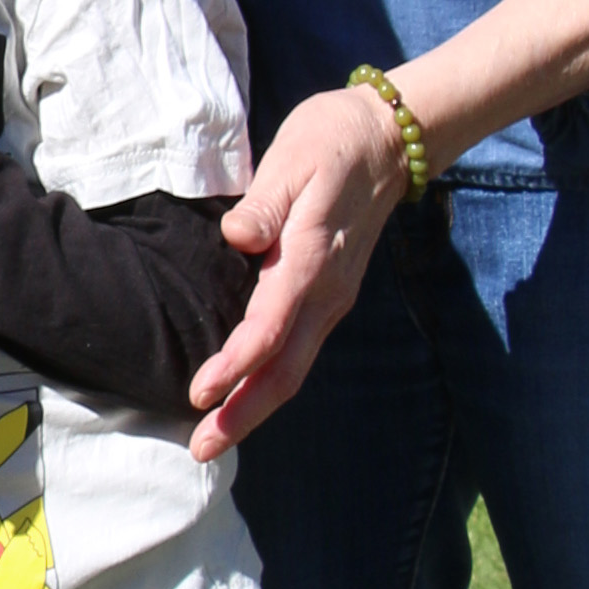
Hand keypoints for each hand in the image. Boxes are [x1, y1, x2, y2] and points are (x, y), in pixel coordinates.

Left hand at [186, 79, 413, 460]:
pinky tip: (243, 399)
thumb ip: (265, 203)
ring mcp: (331, 299)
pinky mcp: (328, 297)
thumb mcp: (294, 157)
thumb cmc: (333, 141)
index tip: (201, 393)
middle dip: (243, 414)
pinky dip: (268, 383)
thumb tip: (240, 236)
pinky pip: (298, 352)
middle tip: (200, 450)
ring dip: (254, 407)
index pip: (270, 328)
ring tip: (212, 439)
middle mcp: (326, 292)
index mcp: (312, 260)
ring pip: (293, 368)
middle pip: (284, 370)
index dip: (236, 366)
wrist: (389, 139)